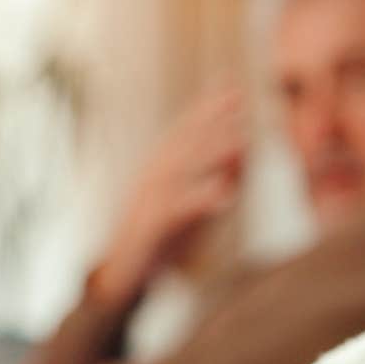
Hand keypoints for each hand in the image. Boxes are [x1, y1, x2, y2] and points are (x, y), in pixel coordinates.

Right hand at [93, 85, 246, 305]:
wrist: (123, 274)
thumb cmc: (160, 237)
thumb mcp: (191, 204)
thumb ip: (214, 178)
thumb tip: (241, 154)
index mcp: (161, 169)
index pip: (186, 132)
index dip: (209, 110)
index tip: (235, 89)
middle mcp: (153, 177)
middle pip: (183, 142)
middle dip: (210, 118)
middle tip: (238, 97)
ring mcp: (149, 199)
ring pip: (181, 170)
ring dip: (210, 153)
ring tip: (240, 140)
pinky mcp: (150, 226)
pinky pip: (176, 210)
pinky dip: (200, 200)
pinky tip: (224, 195)